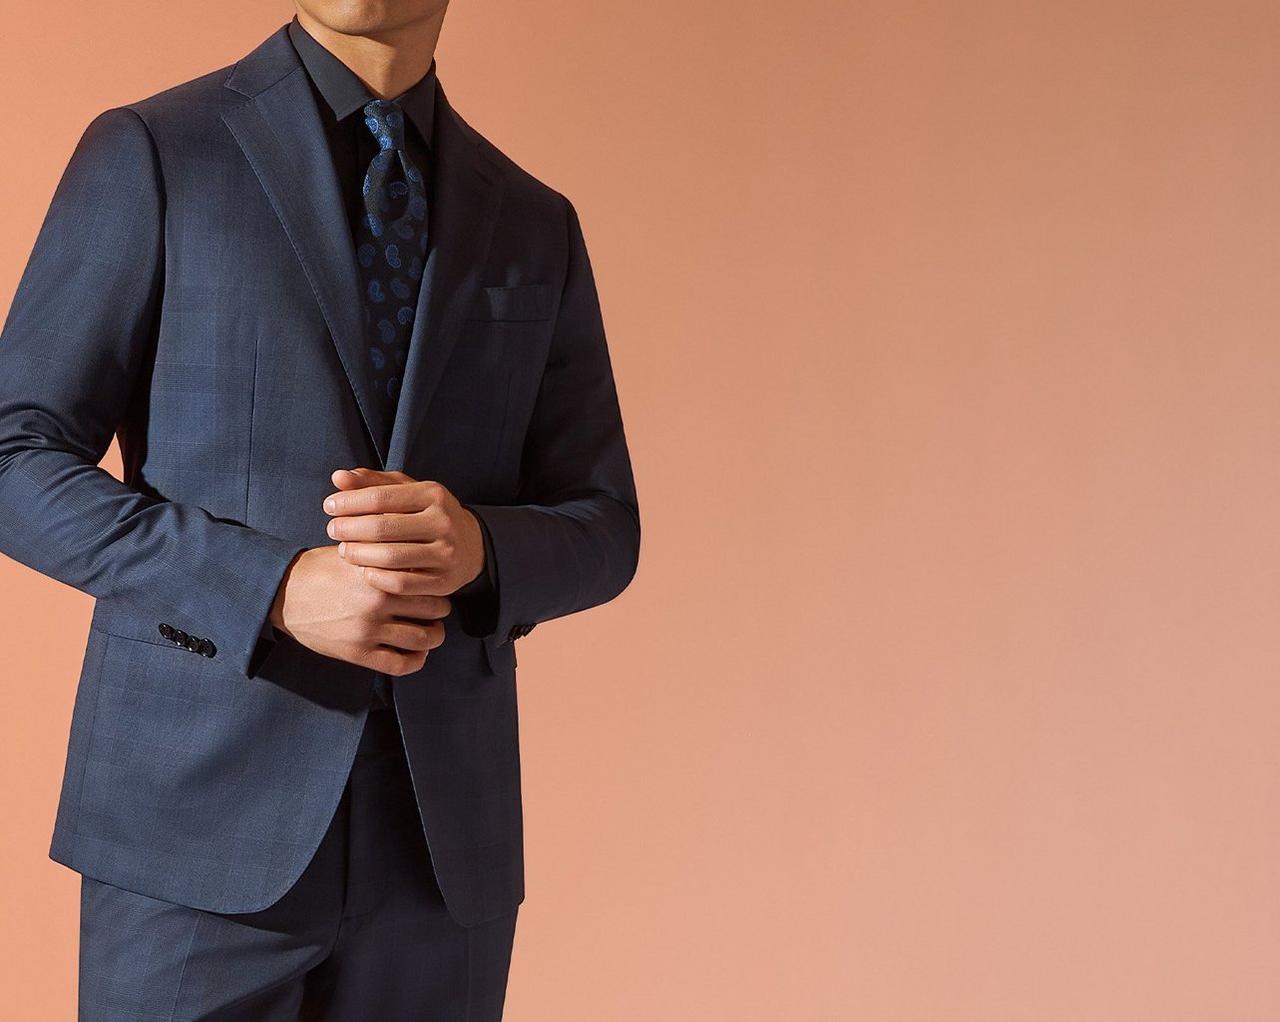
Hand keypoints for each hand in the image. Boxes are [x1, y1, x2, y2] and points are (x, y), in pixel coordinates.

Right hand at [268, 545, 448, 675]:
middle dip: (440, 606)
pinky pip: (401, 664)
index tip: (436, 580)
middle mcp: (377, 601)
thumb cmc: (320, 569)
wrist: (283, 594)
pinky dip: (417, 659)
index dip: (436, 578)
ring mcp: (368, 630)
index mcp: (378, 571)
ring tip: (431, 628)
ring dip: (434, 634)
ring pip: (424, 637)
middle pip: (434, 607)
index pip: (427, 577)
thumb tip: (420, 549)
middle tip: (437, 605)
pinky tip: (418, 651)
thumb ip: (386, 553)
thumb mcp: (354, 551)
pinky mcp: (358, 653)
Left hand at [322, 468, 485, 597]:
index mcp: (433, 494)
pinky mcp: (444, 582)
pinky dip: (377, 579)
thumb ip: (373, 483)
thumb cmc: (427, 514)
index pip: (381, 497)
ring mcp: (446, 554)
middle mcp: (444, 522)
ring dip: (359, 555)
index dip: (349, 502)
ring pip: (391, 557)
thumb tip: (338, 477)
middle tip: (332, 530)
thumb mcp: (407, 491)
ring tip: (343, 551)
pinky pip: (402, 584)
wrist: (470, 546)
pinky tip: (364, 571)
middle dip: (349, 529)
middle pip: (383, 527)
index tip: (329, 506)